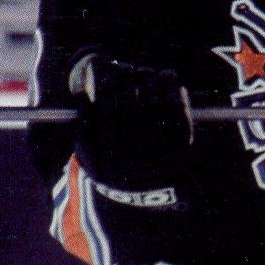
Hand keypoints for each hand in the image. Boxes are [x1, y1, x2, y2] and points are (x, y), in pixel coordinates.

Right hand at [68, 54, 192, 203]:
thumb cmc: (113, 166)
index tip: (103, 67)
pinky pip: (179, 108)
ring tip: (147, 73)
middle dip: (127, 74)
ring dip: (151, 78)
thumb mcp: (89, 152)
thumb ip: (84, 124)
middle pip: (130, 95)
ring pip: (155, 98)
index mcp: (108, 154)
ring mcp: (161, 150)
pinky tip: (168, 78)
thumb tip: (82, 91)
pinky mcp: (183, 148)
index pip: (104, 101)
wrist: (148, 197)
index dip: (103, 78)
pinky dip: (173, 88)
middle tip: (127, 68)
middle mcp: (134, 153)